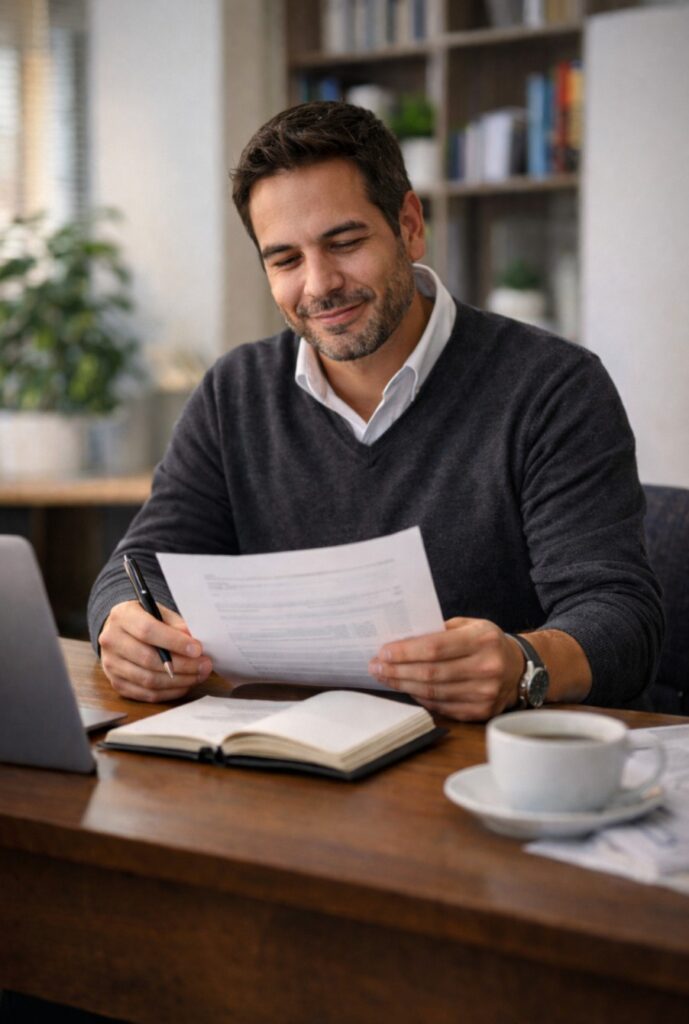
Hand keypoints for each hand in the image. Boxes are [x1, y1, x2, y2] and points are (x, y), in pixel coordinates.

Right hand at [98, 600, 212, 701]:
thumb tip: (194, 642)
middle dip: (182, 665)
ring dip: (179, 681)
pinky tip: (185, 684)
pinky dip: (169, 692)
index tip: (197, 649)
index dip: (175, 642)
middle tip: (205, 665)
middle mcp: (111, 641)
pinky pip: (146, 694)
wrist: (119, 630)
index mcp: (122, 617)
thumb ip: (176, 625)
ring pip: (148, 680)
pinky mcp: (116, 683)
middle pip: (149, 659)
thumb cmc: (145, 619)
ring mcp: (111, 665)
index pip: (148, 631)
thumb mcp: (160, 613)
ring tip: (199, 675)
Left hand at [368, 617, 523, 721]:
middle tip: (375, 666)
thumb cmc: (486, 642)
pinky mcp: (480, 712)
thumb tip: (401, 639)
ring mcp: (485, 693)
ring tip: (384, 677)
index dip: (405, 652)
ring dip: (403, 685)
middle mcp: (486, 668)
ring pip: (432, 692)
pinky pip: (441, 706)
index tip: (383, 652)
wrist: (520, 668)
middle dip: (397, 670)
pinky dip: (420, 697)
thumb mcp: (469, 625)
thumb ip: (439, 630)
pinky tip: (406, 688)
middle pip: (430, 673)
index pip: (435, 648)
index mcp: (482, 640)